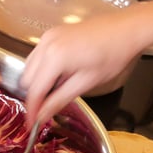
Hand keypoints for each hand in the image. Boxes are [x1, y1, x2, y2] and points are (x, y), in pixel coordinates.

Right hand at [20, 14, 139, 125]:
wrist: (126, 29)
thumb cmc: (113, 54)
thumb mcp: (87, 82)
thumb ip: (59, 100)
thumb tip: (42, 116)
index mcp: (55, 58)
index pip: (34, 91)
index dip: (32, 109)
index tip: (32, 123)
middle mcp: (46, 45)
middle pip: (26, 80)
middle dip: (36, 94)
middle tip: (48, 105)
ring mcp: (46, 38)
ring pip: (29, 68)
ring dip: (37, 81)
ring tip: (58, 87)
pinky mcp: (50, 34)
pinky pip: (36, 56)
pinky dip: (42, 68)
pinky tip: (59, 72)